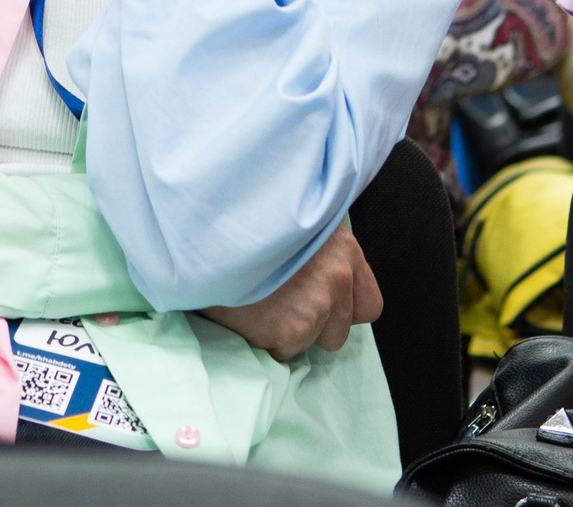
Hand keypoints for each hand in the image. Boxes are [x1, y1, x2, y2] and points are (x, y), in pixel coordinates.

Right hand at [198, 222, 383, 361]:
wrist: (204, 228)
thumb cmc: (243, 221)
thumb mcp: (294, 224)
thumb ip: (318, 253)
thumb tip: (321, 283)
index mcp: (344, 249)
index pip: (369, 306)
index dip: (340, 311)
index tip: (315, 304)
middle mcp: (339, 277)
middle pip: (337, 333)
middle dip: (308, 326)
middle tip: (275, 301)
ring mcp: (317, 305)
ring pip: (307, 344)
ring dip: (282, 332)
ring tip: (255, 302)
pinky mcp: (291, 329)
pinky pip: (279, 352)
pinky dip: (260, 340)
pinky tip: (243, 311)